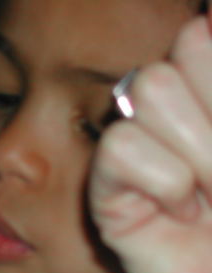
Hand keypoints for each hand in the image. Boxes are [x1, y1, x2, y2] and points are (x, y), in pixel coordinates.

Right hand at [89, 14, 211, 272]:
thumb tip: (211, 18)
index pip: (204, 38)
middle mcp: (185, 126)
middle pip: (179, 49)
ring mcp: (146, 161)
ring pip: (145, 87)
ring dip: (196, 144)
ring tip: (210, 198)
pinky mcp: (113, 201)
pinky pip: (118, 148)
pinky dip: (155, 175)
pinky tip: (177, 212)